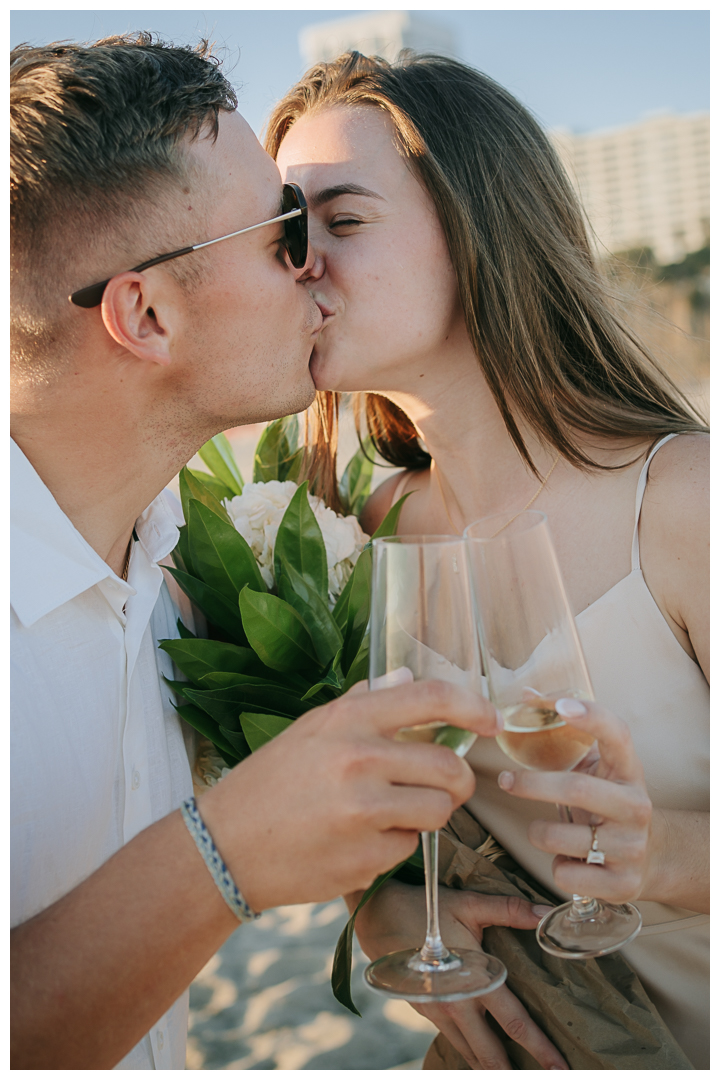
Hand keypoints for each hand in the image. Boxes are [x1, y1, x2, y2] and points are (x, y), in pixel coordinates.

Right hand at [199, 680, 502, 910]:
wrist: (224, 845)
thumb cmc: (270, 782)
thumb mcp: (311, 729)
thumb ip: (362, 702)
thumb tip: (405, 677)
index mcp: (347, 720)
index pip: (431, 698)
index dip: (472, 706)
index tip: (490, 720)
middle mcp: (359, 760)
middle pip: (450, 767)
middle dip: (457, 781)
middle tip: (444, 786)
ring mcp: (364, 813)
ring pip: (439, 812)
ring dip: (426, 815)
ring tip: (391, 814)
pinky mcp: (366, 859)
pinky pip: (409, 848)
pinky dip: (395, 846)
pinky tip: (359, 841)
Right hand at [355, 879, 567, 1069]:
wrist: (376, 916)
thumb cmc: (424, 909)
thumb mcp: (469, 904)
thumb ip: (510, 910)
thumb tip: (547, 915)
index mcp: (473, 981)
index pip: (515, 1023)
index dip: (540, 1048)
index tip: (560, 1067)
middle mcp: (455, 1005)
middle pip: (491, 1056)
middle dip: (513, 1072)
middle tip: (543, 1077)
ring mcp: (438, 1012)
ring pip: (470, 1054)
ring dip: (491, 1066)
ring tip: (510, 1070)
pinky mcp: (426, 1012)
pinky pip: (455, 1041)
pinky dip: (472, 1053)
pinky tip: (482, 1055)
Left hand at [498, 698, 653, 902]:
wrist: (651, 858)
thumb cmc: (608, 802)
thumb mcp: (598, 769)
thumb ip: (567, 736)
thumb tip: (523, 695)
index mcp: (629, 771)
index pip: (617, 734)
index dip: (590, 717)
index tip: (559, 706)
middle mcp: (636, 806)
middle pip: (576, 788)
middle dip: (531, 784)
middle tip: (505, 779)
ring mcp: (631, 847)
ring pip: (559, 837)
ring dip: (538, 831)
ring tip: (543, 829)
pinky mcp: (622, 884)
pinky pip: (565, 874)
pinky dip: (556, 867)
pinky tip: (568, 860)